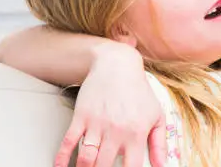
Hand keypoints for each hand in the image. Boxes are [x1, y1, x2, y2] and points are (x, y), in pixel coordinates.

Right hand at [54, 43, 166, 166]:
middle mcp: (116, 131)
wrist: (118, 65)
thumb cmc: (138, 91)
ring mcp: (97, 124)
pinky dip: (61, 158)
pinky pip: (68, 142)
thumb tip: (161, 166)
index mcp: (137, 133)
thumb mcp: (156, 115)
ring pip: (85, 158)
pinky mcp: (81, 117)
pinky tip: (59, 166)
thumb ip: (159, 143)